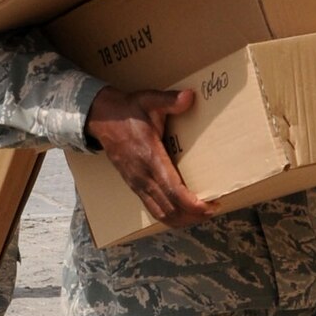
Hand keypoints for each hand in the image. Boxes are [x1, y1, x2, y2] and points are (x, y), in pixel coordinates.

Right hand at [85, 84, 215, 228]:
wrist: (101, 119)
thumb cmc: (128, 111)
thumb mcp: (148, 100)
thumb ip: (169, 100)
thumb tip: (189, 96)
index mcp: (150, 158)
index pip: (173, 191)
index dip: (192, 204)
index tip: (210, 206)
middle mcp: (143, 176)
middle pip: (170, 209)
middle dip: (193, 216)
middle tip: (214, 210)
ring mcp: (137, 184)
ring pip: (161, 214)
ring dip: (182, 219)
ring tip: (202, 215)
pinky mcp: (134, 186)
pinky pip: (153, 209)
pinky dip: (170, 216)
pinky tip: (183, 213)